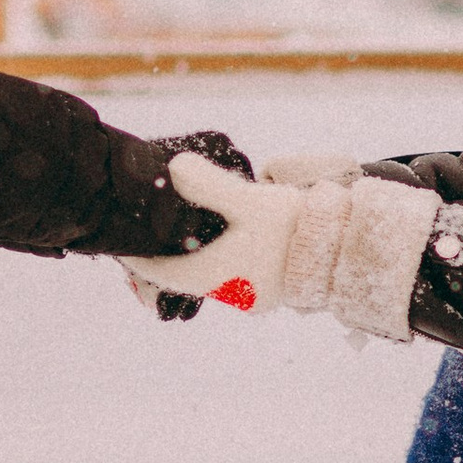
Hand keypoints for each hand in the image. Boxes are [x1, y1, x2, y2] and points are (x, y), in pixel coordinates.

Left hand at [124, 153, 308, 313]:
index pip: (160, 272)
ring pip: (204, 278)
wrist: (341, 251)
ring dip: (188, 260)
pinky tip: (215, 241)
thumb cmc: (294, 227)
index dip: (137, 257)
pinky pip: (226, 278)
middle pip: (179, 278)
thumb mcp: (249, 200)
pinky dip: (213, 262)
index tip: (121, 242)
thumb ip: (209, 184)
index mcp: (213, 276)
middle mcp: (227, 292)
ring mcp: (247, 295)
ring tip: (176, 236)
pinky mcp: (265, 290)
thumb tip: (173, 167)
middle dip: (161, 259)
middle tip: (145, 236)